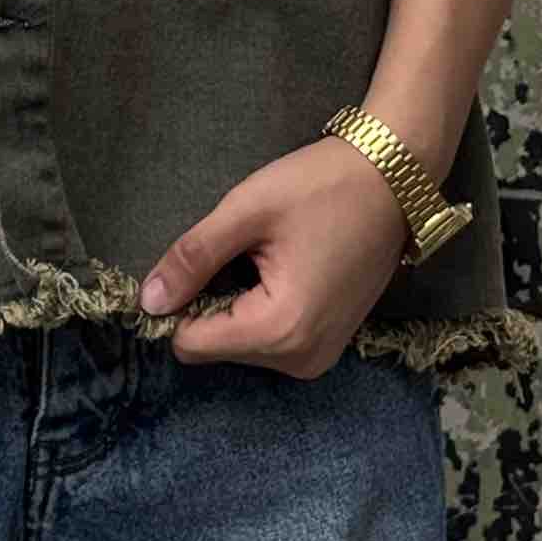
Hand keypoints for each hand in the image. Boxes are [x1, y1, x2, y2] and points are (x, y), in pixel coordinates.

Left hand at [138, 135, 410, 375]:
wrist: (393, 180)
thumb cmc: (321, 187)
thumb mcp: (246, 211)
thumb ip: (193, 258)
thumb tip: (148, 301)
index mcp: (280, 329)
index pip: (190, 344)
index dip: (178, 302)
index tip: (197, 259)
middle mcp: (301, 360)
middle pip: (214, 346)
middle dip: (212, 300)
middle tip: (243, 249)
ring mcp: (318, 358)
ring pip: (239, 343)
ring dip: (237, 303)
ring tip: (267, 256)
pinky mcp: (327, 346)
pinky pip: (269, 340)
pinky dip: (260, 309)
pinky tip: (282, 268)